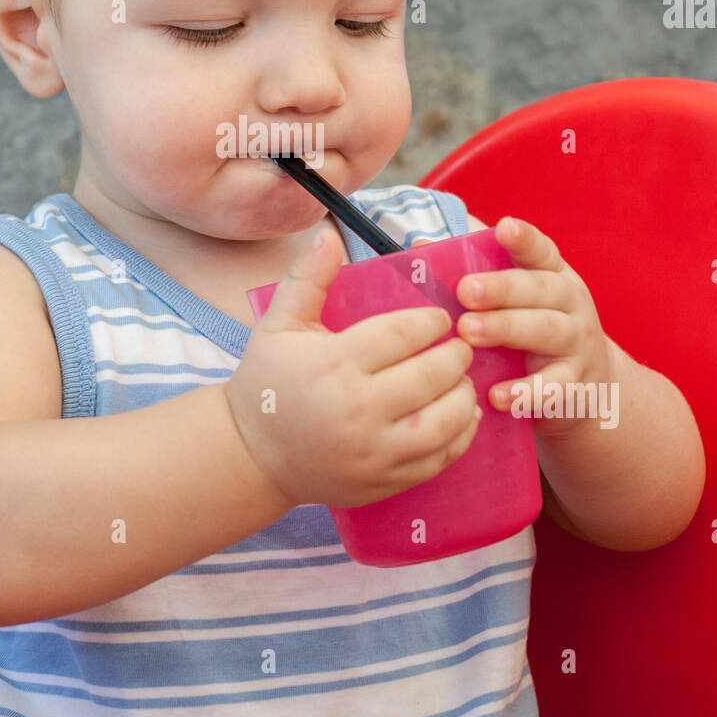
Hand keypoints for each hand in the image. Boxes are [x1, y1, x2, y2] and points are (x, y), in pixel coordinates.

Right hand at [225, 222, 481, 508]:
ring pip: (445, 421)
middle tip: (460, 344)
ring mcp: (373, 452)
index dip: (431, 322)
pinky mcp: (384, 482)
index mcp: (334, 364)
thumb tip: (328, 233)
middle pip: (432, 376)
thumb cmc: (267, 383)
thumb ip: (308, 278)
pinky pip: (439, 460)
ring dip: (464, 395)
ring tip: (461, 378)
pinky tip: (461, 416)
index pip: (403, 334)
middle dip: (456, 354)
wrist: (252, 457)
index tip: (439, 318)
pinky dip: (461, 436)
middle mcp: (358, 411)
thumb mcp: (279, 325)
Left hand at [455, 216, 612, 436]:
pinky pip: (553, 388)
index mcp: (552, 274)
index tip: (505, 227)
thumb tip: (425, 243)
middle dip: (502, 287)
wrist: (585, 385)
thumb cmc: (531, 328)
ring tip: (468, 331)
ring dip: (507, 328)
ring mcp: (576, 343)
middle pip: (540, 289)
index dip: (524, 239)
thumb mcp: (517, 296)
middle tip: (465, 291)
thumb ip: (478, 265)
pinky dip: (525, 392)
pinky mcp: (574, 384)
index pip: (541, 251)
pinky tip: (496, 395)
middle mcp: (570, 303)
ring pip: (547, 330)